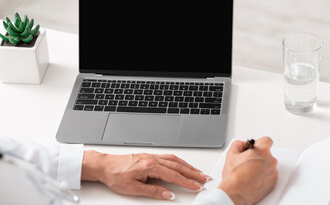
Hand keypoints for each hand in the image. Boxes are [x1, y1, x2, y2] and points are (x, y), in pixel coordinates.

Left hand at [81, 151, 208, 199]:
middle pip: (178, 166)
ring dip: (188, 166)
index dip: (187, 182)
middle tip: (204, 178)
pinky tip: (182, 164)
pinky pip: (168, 157)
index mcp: (150, 166)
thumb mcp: (133, 188)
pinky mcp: (149, 155)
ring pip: (175, 160)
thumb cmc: (116, 175)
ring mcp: (152, 156)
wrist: (105, 165)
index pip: (174, 175)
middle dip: (193, 173)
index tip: (197, 186)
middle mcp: (153, 159)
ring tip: (197, 172)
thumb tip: (168, 194)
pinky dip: (179, 161)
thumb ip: (153, 191)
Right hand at [218, 137, 277, 204]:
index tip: (253, 147)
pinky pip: (269, 175)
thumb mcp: (231, 153)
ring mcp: (272, 173)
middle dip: (257, 155)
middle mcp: (270, 161)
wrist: (236, 193)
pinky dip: (262, 175)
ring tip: (248, 171)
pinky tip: (252, 178)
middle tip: (247, 160)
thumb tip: (242, 145)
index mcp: (262, 151)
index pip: (266, 140)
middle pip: (266, 153)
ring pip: (268, 164)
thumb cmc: (234, 176)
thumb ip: (239, 144)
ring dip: (260, 166)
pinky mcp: (273, 183)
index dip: (258, 143)